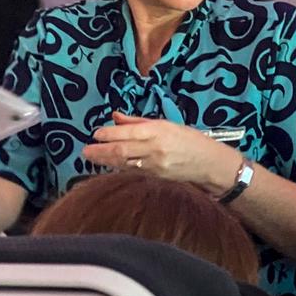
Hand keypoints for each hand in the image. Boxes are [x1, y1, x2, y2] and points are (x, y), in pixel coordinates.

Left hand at [82, 112, 241, 193]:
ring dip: (105, 161)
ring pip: (124, 163)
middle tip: (85, 150)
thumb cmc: (189, 140)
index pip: (128, 132)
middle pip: (122, 150)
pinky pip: (132, 172)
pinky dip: (118, 168)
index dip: (109, 134)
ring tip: (91, 157)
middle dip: (100, 151)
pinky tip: (107, 166)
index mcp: (158, 131)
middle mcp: (155, 148)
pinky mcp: (155, 178)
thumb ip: (138, 121)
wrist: (210, 164)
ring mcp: (155, 166)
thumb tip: (115, 117)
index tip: (96, 134)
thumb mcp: (166, 124)